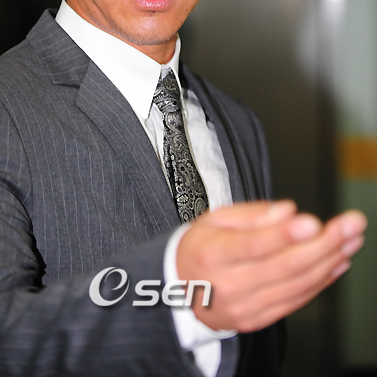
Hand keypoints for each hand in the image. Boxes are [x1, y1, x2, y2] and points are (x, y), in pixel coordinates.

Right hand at [176, 201, 366, 331]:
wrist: (179, 289)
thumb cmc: (200, 248)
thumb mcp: (214, 219)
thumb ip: (252, 214)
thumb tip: (288, 211)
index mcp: (212, 254)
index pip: (252, 245)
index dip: (285, 235)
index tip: (313, 222)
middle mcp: (228, 284)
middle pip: (284, 266)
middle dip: (324, 244)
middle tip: (352, 225)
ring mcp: (244, 307)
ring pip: (296, 285)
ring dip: (330, 261)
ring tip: (352, 239)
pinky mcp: (257, 320)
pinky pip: (296, 302)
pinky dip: (321, 282)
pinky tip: (337, 262)